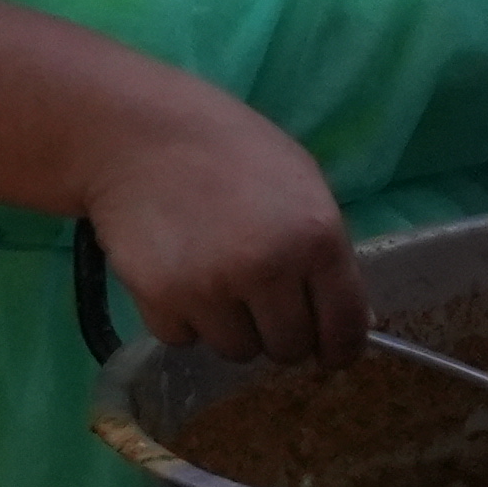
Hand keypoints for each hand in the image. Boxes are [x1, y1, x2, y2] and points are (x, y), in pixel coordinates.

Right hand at [88, 94, 366, 366]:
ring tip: (215, 277)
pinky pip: (183, 339)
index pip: (343, 329)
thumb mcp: (301, 184)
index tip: (329, 352)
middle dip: (279, 331)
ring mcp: (212, 287)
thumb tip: (351, 324)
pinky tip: (178, 273)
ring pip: (237, 351)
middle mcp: (269, 269)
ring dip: (230, 327)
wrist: (137, 133)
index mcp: (317, 237)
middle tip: (260, 298)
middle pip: (288, 349)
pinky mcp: (161, 298)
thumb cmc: (230, 151)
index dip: (338, 348)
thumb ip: (327, 253)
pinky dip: (182, 318)